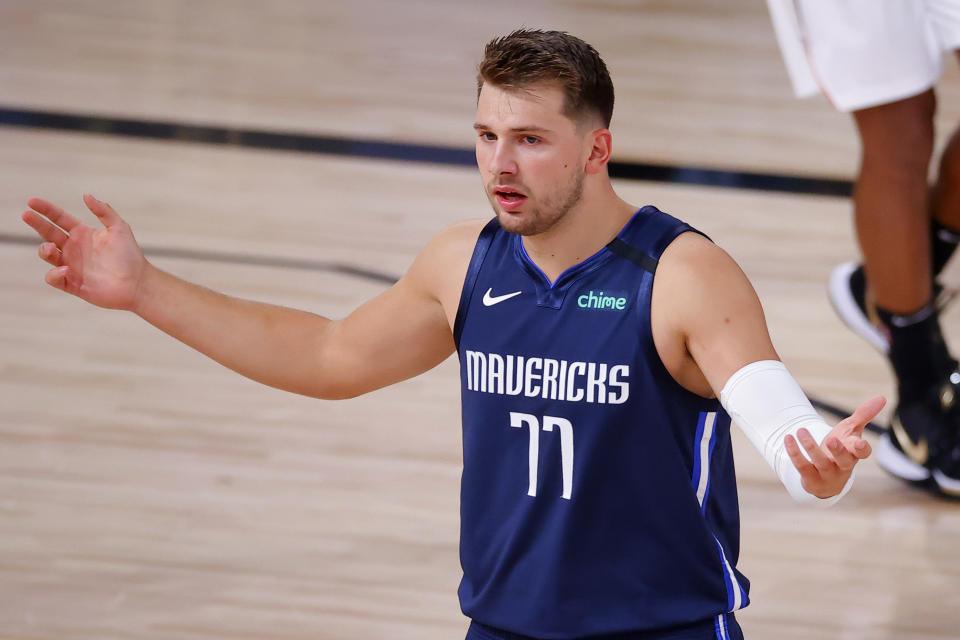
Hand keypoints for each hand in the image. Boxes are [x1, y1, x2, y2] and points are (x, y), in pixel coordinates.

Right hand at [22, 194, 147, 310]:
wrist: (137, 283)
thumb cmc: (130, 256)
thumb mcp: (119, 228)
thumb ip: (104, 211)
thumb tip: (86, 195)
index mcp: (83, 233)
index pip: (59, 218)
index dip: (46, 210)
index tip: (32, 201)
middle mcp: (74, 248)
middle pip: (48, 233)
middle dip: (36, 223)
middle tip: (26, 214)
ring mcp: (71, 266)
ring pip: (47, 255)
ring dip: (44, 249)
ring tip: (49, 247)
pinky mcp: (72, 284)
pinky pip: (54, 278)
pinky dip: (55, 274)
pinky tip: (65, 270)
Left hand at [784, 395, 885, 498]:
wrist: (827, 480)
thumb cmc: (842, 449)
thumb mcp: (851, 431)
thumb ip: (864, 415)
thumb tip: (882, 398)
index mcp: (854, 454)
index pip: (862, 453)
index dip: (861, 449)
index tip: (859, 443)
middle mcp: (842, 465)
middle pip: (843, 460)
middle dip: (838, 451)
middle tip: (831, 439)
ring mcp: (826, 473)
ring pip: (820, 462)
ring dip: (810, 447)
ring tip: (801, 430)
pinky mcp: (810, 477)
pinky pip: (802, 465)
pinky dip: (794, 452)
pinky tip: (788, 438)